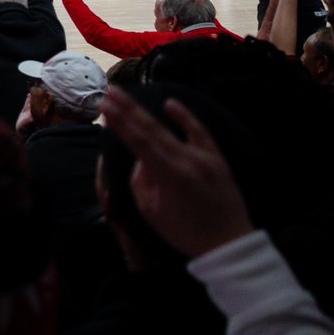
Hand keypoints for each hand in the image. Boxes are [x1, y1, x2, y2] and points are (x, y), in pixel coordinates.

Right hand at [100, 89, 253, 258]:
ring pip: (171, 129)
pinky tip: (170, 103)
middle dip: (128, 109)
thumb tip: (140, 159)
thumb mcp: (152, 212)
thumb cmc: (186, 232)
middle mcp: (188, 161)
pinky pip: (200, 132)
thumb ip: (140, 181)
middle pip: (151, 129)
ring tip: (127, 95)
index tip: (104, 106)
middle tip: (109, 91)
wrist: (229, 243)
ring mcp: (205, 157)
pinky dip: (185, 117)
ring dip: (147, 110)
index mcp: (170, 175)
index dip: (120, 123)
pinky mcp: (217, 159)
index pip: (139, 142)